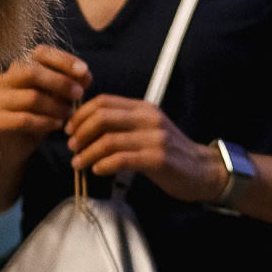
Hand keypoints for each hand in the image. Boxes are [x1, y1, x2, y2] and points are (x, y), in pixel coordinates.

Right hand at [0, 46, 90, 162]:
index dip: (64, 60)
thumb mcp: (57, 98)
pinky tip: (57, 125)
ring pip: (31, 97)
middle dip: (60, 82)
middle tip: (79, 94)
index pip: (40, 53)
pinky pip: (24, 119)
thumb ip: (71, 84)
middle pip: (32, 73)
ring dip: (55, 106)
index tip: (84, 71)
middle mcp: (5, 80)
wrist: (13, 147)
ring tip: (69, 114)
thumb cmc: (39, 116)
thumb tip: (86, 75)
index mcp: (20, 67)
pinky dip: (45, 122)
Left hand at [65, 95, 223, 201]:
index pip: (104, 101)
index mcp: (143, 108)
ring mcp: (154, 138)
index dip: (81, 115)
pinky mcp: (157, 159)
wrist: (201, 169)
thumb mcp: (147, 129)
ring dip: (87, 153)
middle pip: (102, 117)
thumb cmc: (169, 151)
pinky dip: (103, 165)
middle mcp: (148, 118)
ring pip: (108, 140)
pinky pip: (121, 159)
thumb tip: (86, 127)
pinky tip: (97, 170)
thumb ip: (123, 124)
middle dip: (80, 133)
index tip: (70, 130)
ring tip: (79, 164)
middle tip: (72, 147)